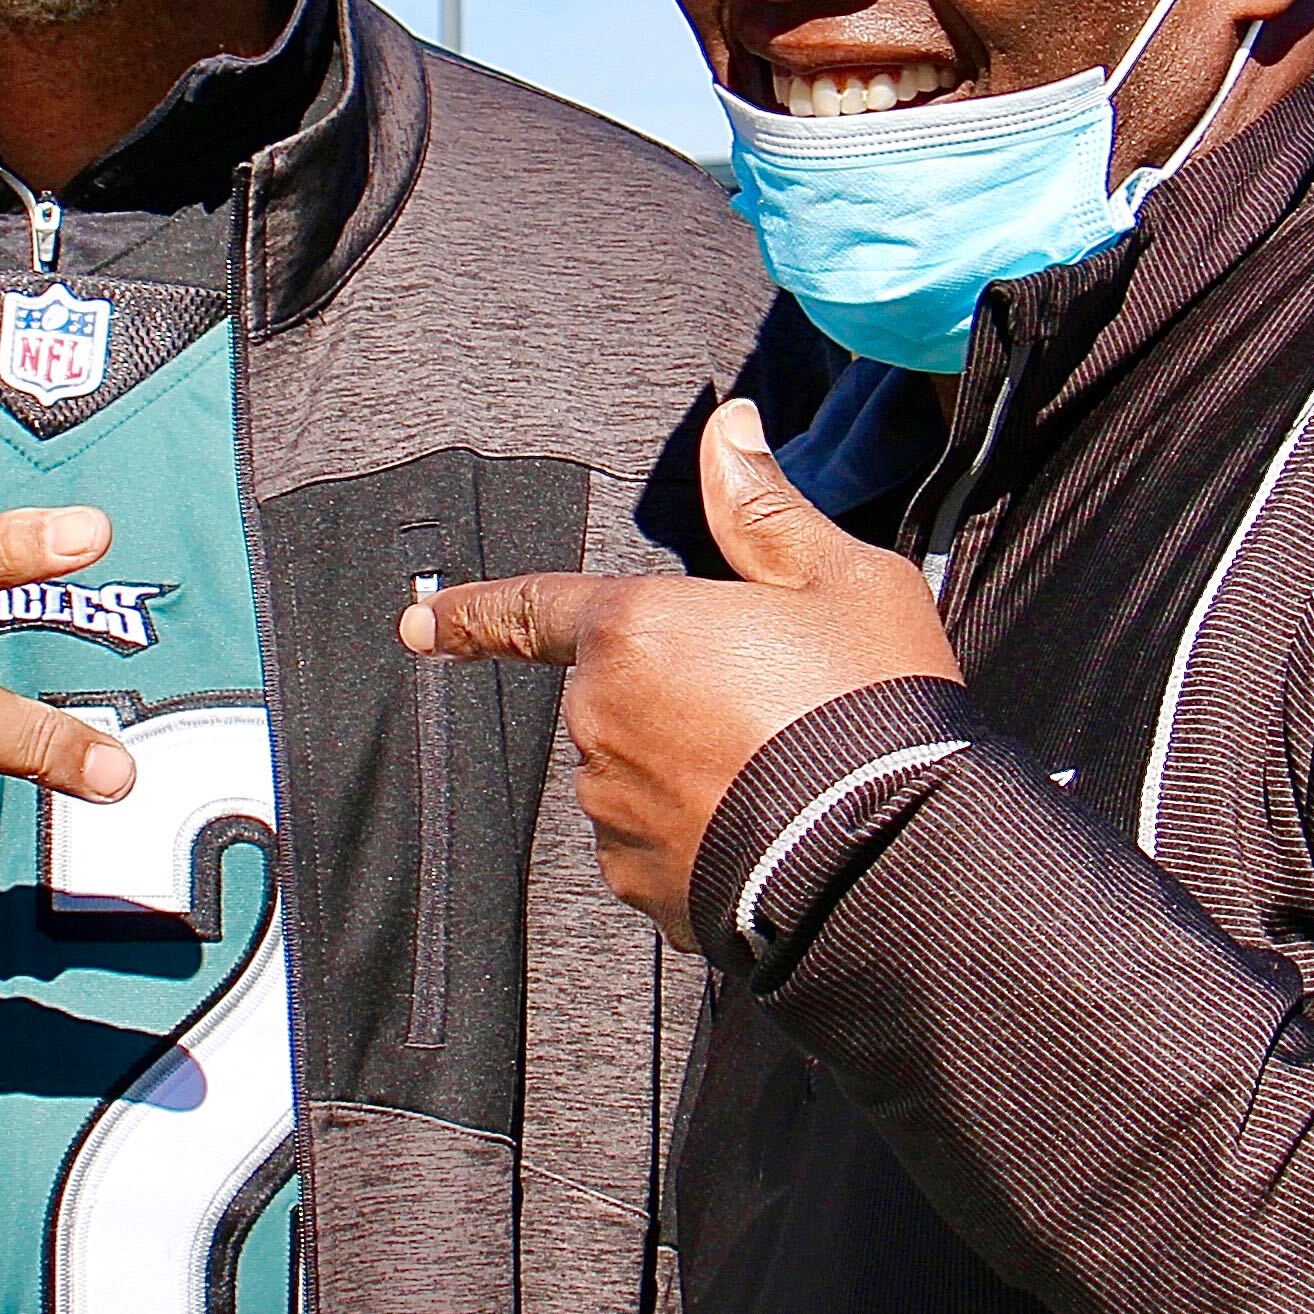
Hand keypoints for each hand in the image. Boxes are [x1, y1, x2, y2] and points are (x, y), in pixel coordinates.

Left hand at [402, 399, 956, 937]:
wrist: (895, 856)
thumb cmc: (871, 706)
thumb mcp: (843, 582)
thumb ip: (766, 510)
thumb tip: (730, 428)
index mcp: (637, 628)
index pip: (532, 609)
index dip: (471, 614)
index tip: (418, 624)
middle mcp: (602, 720)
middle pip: (617, 694)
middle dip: (675, 697)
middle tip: (775, 708)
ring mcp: (616, 810)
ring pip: (636, 773)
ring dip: (687, 769)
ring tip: (785, 774)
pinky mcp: (644, 886)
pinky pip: (657, 847)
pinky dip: (700, 838)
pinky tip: (771, 831)